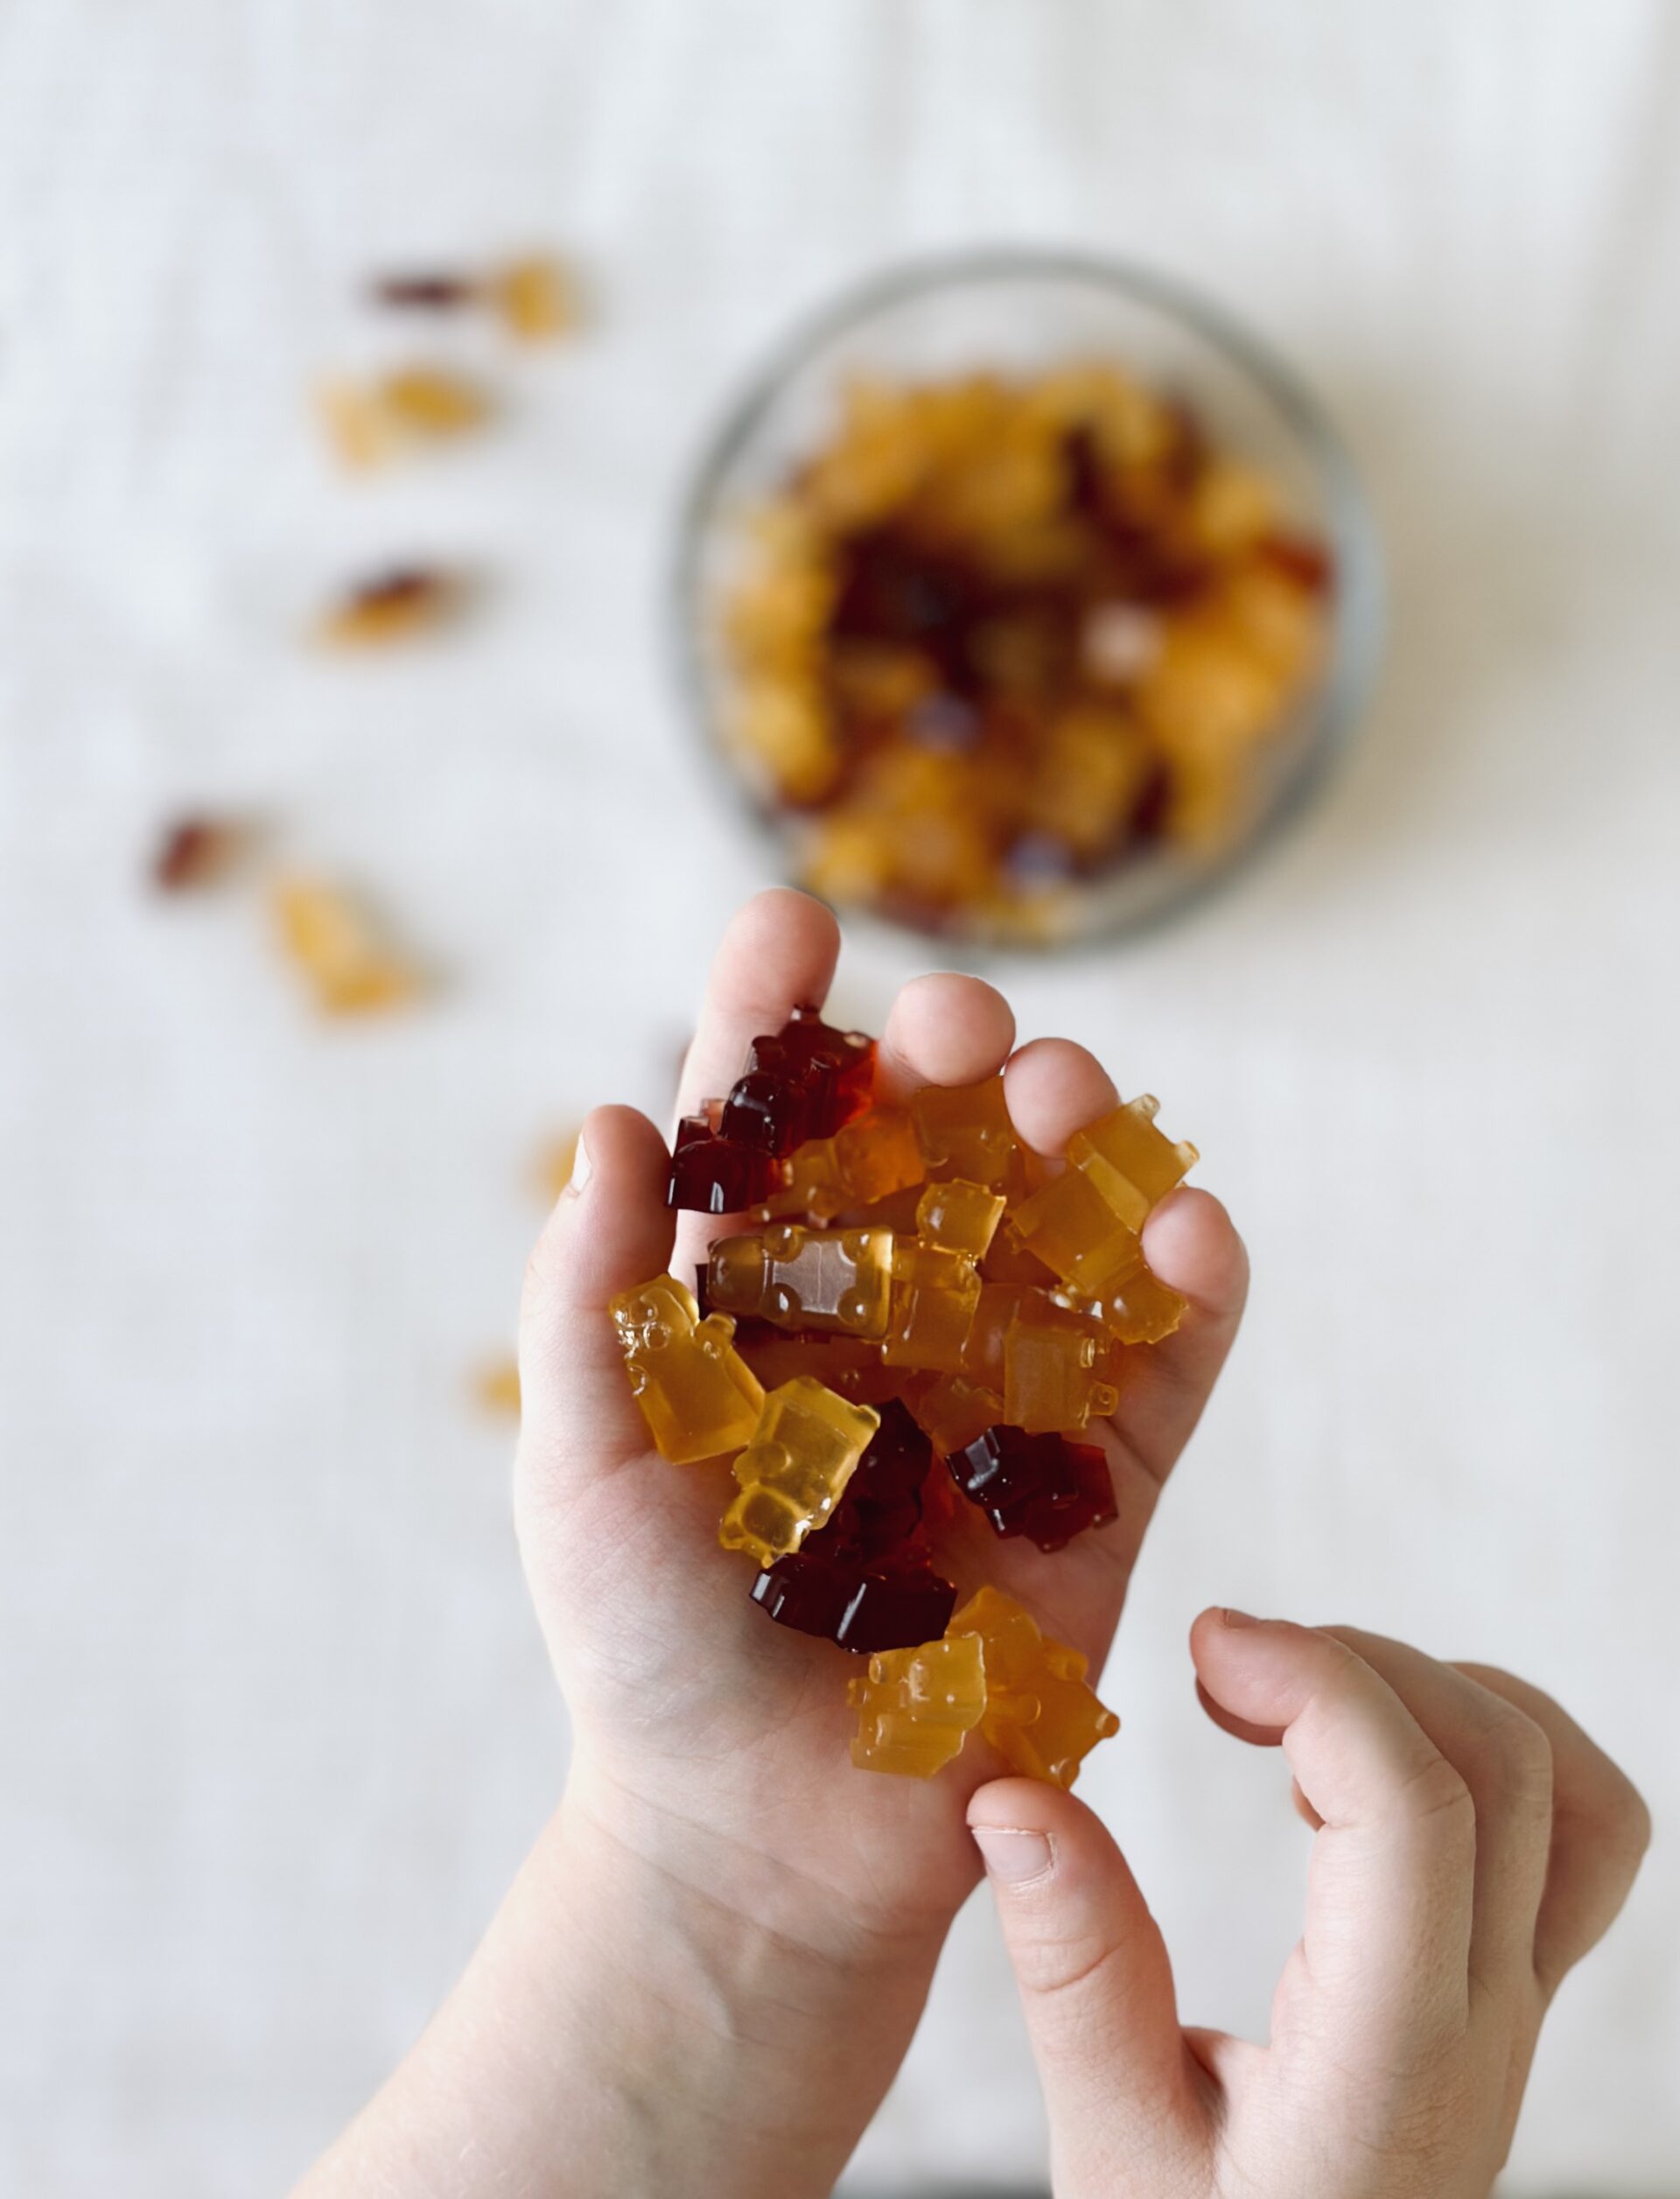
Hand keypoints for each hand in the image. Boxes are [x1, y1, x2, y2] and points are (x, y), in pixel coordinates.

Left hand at [512, 888, 1246, 2179]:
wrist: (758, 1852)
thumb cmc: (643, 1656)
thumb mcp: (582, 1466)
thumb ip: (590, 1298)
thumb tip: (608, 1113)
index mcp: (755, 1303)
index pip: (768, 1128)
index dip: (779, 1017)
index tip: (789, 921)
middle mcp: (885, 1325)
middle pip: (938, 1149)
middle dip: (956, 1062)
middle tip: (965, 1031)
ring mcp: (1000, 1400)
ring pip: (1063, 1224)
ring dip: (1083, 1140)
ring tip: (1073, 1099)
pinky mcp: (1098, 1494)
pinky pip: (1165, 1366)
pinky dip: (1194, 1287)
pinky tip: (1190, 1225)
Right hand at [970, 1611, 1650, 2198]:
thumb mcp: (1111, 2150)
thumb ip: (1074, 1976)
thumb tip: (1013, 1796)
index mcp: (1388, 2065)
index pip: (1416, 1816)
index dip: (1321, 1687)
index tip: (1205, 1645)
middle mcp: (1486, 2029)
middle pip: (1506, 1770)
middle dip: (1359, 1667)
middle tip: (1220, 1668)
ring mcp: (1519, 2013)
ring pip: (1568, 1793)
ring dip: (1435, 1695)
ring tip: (1291, 1709)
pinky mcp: (1515, 1998)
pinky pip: (1573, 1836)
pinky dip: (1482, 1747)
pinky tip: (1352, 1769)